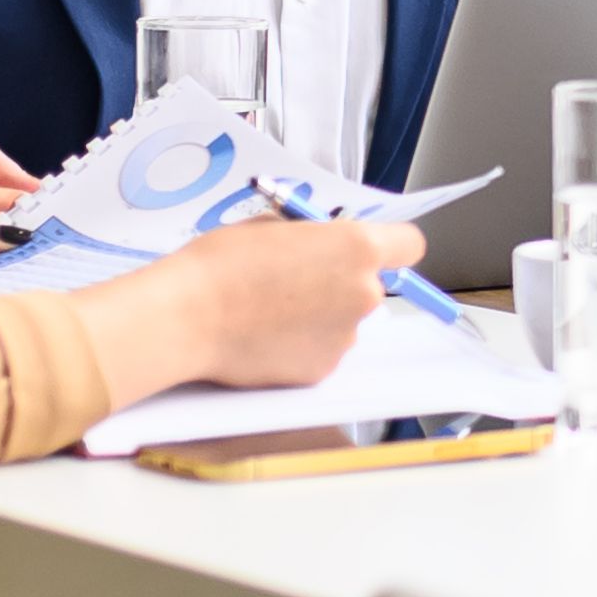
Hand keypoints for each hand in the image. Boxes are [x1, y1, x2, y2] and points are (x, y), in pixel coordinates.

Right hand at [78, 214, 423, 404]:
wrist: (187, 316)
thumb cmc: (222, 263)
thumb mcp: (271, 226)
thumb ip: (311, 235)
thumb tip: (321, 244)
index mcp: (356, 248)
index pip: (409, 245)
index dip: (391, 246)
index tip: (370, 250)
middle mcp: (363, 294)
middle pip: (371, 285)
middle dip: (343, 283)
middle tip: (297, 282)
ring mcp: (346, 337)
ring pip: (345, 321)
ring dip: (320, 316)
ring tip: (269, 311)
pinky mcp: (323, 370)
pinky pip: (322, 350)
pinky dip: (301, 345)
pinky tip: (264, 337)